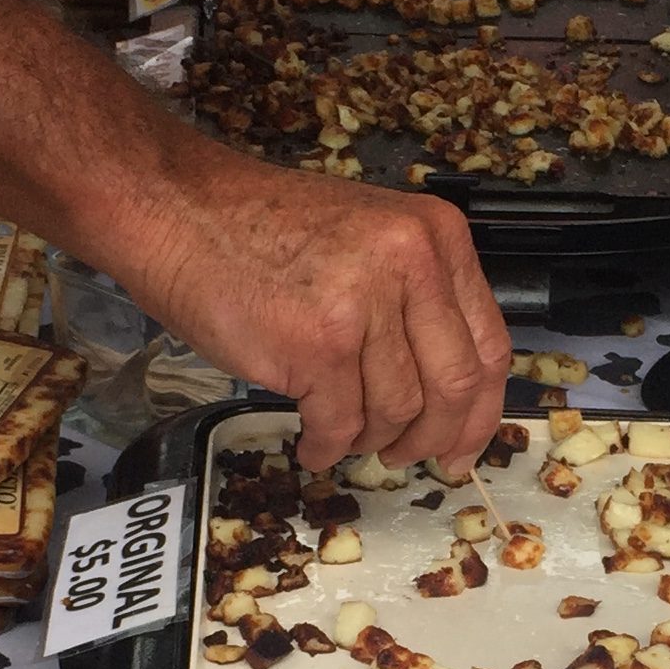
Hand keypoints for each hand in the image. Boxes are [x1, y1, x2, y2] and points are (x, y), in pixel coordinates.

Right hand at [124, 126, 510, 471]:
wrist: (180, 211)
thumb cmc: (261, 229)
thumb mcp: (368, 239)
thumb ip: (415, 299)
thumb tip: (444, 391)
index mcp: (436, 236)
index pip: (489, 344)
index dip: (482, 411)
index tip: (466, 445)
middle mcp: (412, 264)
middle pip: (455, 386)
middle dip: (433, 438)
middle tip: (408, 457)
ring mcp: (365, 304)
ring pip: (396, 411)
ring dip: (369, 440)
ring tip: (340, 435)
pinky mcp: (317, 345)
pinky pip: (340, 424)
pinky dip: (326, 446)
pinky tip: (311, 444)